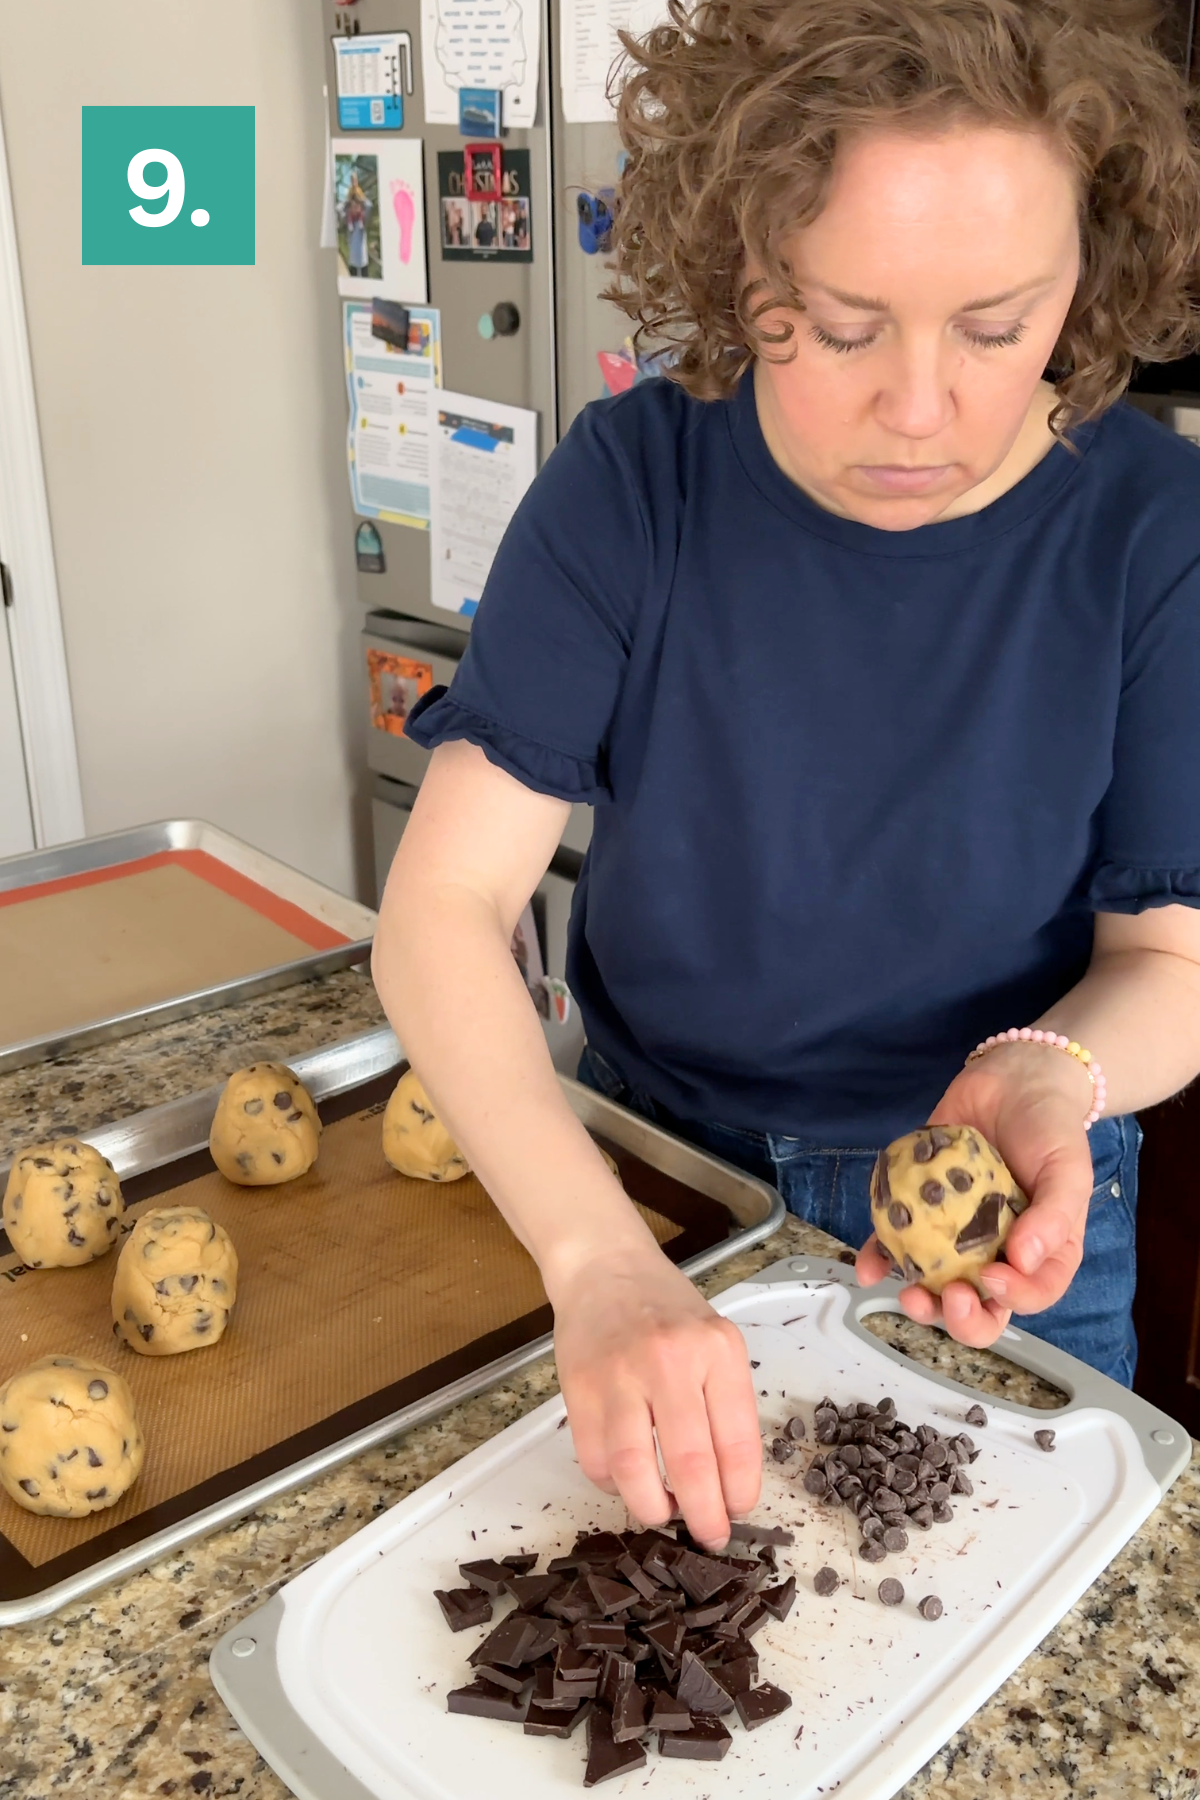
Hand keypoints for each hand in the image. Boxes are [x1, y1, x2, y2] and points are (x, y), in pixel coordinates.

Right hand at [545, 1242, 761, 1551]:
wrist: (605, 1269)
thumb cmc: (667, 1311)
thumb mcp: (715, 1342)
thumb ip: (725, 1405)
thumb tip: (727, 1487)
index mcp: (716, 1351)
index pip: (737, 1442)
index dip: (739, 1493)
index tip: (736, 1513)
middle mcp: (669, 1361)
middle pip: (689, 1464)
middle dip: (702, 1516)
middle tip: (707, 1534)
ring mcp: (618, 1374)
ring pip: (633, 1471)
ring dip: (651, 1507)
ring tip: (661, 1511)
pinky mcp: (578, 1388)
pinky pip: (595, 1460)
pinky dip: (611, 1483)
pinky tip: (625, 1477)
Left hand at [855, 1041, 1094, 1349]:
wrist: (1015, 1081)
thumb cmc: (1051, 1130)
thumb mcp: (1069, 1170)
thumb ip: (1055, 1216)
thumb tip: (1024, 1260)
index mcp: (1042, 1254)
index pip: (1031, 1296)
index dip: (1012, 1300)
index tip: (993, 1278)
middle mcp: (998, 1254)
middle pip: (981, 1307)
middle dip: (961, 1317)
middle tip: (948, 1297)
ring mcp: (955, 1236)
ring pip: (936, 1286)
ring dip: (920, 1300)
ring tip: (906, 1291)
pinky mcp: (920, 1210)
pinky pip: (897, 1243)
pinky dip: (880, 1258)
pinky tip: (867, 1267)